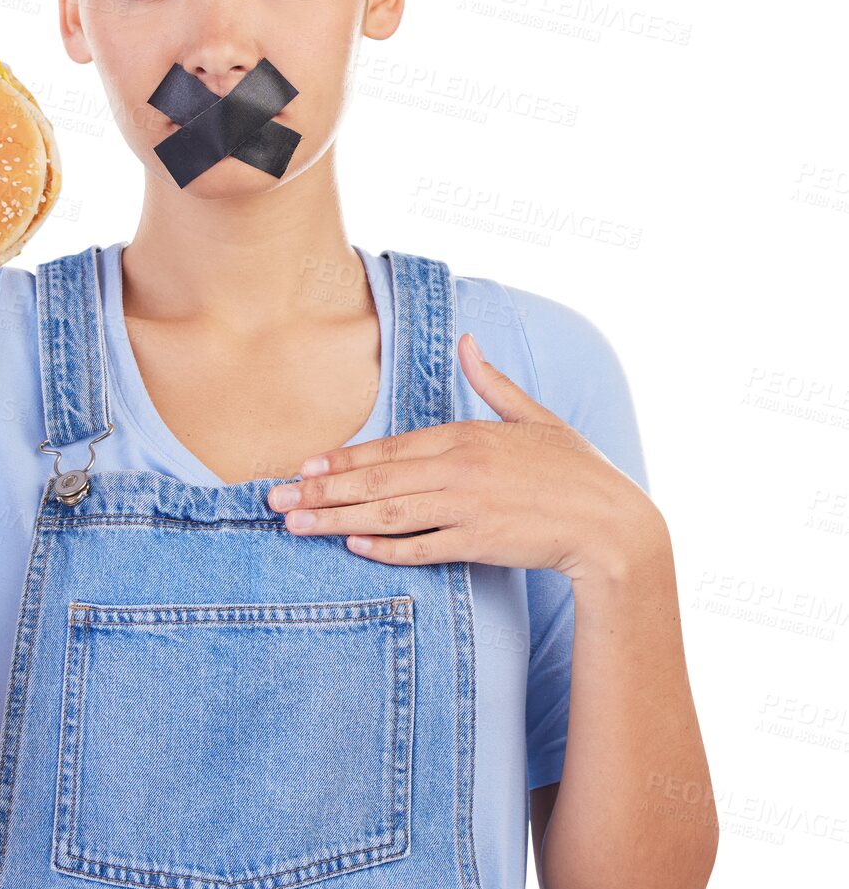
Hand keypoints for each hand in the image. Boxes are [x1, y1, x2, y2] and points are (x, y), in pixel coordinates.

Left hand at [265, 331, 659, 582]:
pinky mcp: (481, 543)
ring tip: (296, 524)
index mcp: (468, 435)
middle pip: (377, 481)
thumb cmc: (576, 471)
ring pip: (388, 513)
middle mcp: (460, 469)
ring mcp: (468, 507)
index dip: (343, 459)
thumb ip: (493, 382)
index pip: (390, 447)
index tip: (302, 466)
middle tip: (275, 499)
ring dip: (337, 520)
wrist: (613, 524)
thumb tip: (468, 341)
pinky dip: (388, 547)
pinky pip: (424, 547)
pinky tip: (354, 547)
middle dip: (320, 490)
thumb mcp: (536, 417)